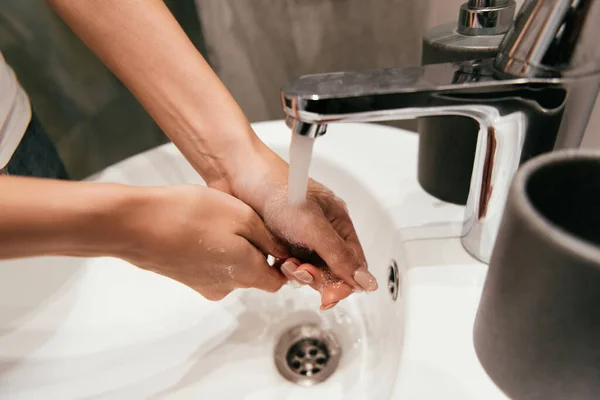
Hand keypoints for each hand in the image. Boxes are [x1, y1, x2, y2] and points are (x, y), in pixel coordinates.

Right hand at [123, 185, 287, 300]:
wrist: (137, 224)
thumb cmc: (190, 215)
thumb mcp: (242, 217)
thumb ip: (268, 239)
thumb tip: (284, 253)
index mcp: (246, 274)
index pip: (277, 281)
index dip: (283, 263)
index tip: (278, 239)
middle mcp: (226, 287)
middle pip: (254, 273)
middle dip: (256, 250)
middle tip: (245, 219)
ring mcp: (203, 285)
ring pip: (232, 268)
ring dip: (233, 247)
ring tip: (219, 220)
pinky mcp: (185, 277)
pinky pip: (210, 265)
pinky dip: (212, 249)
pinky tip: (200, 227)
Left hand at [219, 145, 378, 308]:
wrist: (239, 177)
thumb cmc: (279, 190)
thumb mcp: (314, 226)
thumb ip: (339, 256)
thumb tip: (368, 283)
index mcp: (338, 223)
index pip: (352, 264)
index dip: (343, 283)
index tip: (328, 297)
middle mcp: (322, 232)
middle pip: (330, 272)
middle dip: (315, 277)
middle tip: (299, 269)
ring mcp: (300, 238)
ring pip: (307, 272)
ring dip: (296, 272)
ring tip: (283, 260)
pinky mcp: (279, 243)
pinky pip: (286, 269)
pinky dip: (280, 269)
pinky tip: (272, 260)